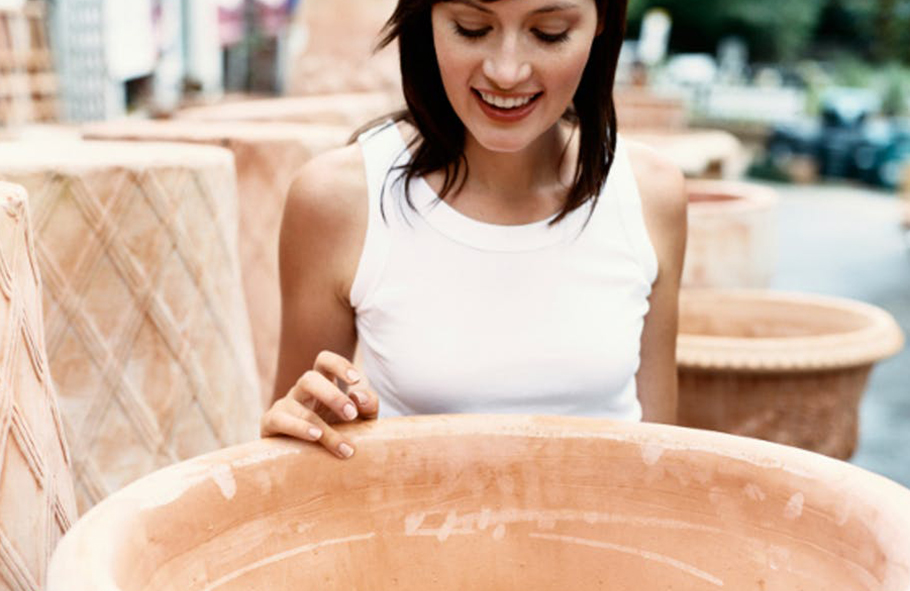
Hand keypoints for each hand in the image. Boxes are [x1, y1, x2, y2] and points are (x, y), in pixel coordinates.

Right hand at [260, 350, 378, 457]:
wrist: (311, 462)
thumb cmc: (340, 434)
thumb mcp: (361, 421)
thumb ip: (368, 406)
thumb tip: (359, 397)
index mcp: (322, 383)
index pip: (324, 360)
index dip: (339, 364)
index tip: (356, 380)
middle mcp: (301, 391)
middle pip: (309, 378)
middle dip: (332, 396)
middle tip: (351, 415)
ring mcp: (284, 405)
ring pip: (297, 406)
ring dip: (323, 426)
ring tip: (343, 446)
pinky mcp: (270, 424)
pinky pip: (279, 420)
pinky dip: (298, 428)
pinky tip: (315, 437)